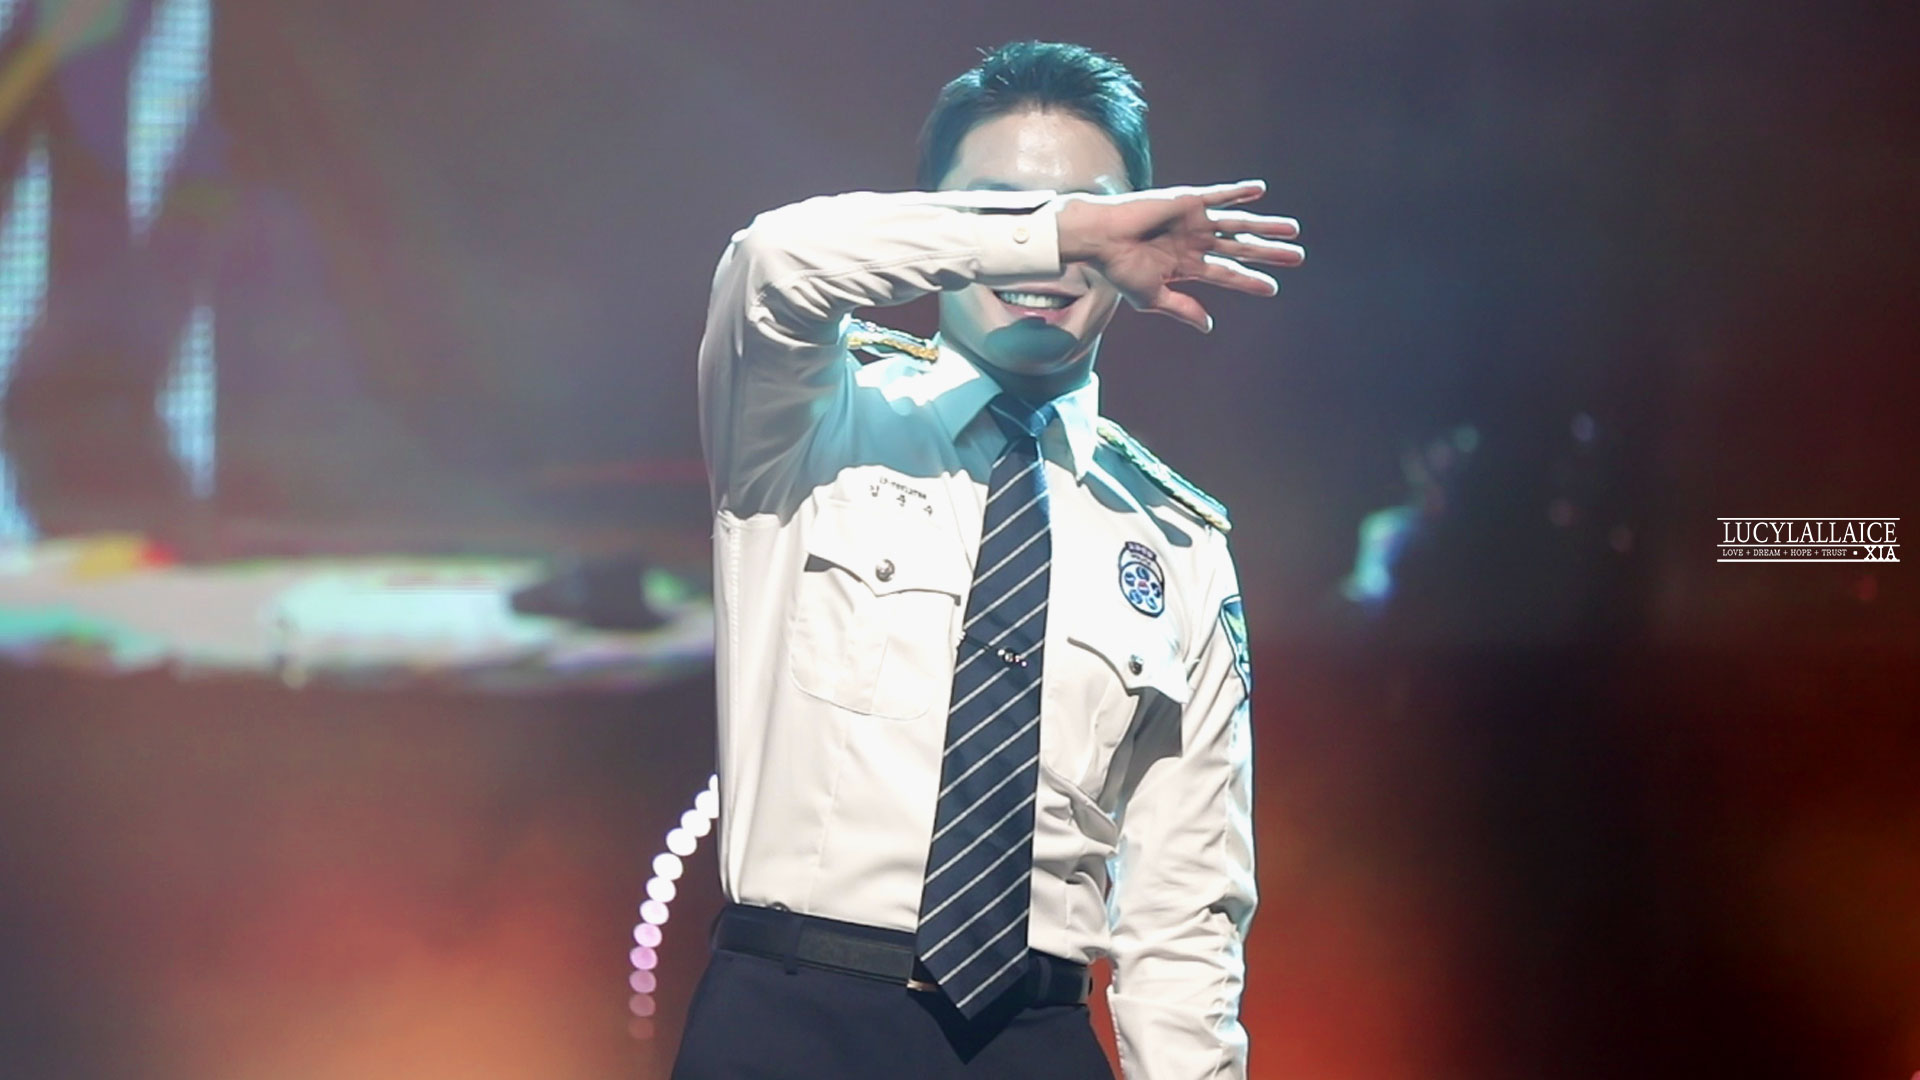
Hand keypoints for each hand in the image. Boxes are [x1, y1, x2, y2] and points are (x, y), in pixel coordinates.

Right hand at [1054, 180, 1303, 331]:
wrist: (1100, 239)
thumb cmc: (1119, 268)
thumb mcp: (1152, 297)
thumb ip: (1182, 308)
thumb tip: (1208, 327)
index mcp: (1186, 265)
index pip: (1226, 274)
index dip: (1249, 281)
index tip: (1273, 289)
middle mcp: (1194, 242)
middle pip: (1240, 248)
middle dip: (1268, 253)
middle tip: (1299, 258)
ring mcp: (1193, 220)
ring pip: (1237, 223)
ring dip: (1265, 226)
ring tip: (1293, 230)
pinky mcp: (1186, 200)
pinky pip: (1218, 195)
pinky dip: (1238, 192)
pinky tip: (1260, 190)